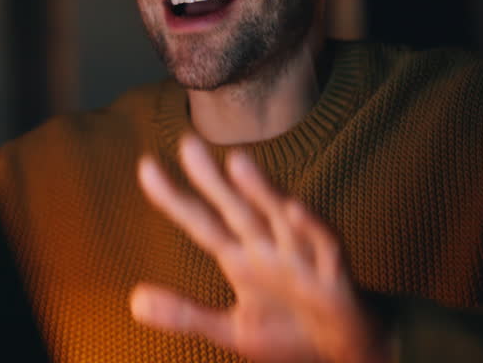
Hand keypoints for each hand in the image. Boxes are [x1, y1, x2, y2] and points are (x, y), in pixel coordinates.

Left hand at [132, 134, 393, 362]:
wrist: (348, 353)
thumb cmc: (292, 332)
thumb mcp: (233, 330)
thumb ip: (186, 314)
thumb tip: (133, 301)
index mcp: (241, 259)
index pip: (201, 223)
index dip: (173, 199)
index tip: (146, 167)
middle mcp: (268, 248)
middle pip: (235, 209)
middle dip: (212, 180)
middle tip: (187, 141)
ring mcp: (301, 258)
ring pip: (279, 217)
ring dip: (261, 190)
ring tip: (237, 160)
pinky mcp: (334, 275)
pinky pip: (323, 245)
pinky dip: (310, 227)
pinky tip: (293, 208)